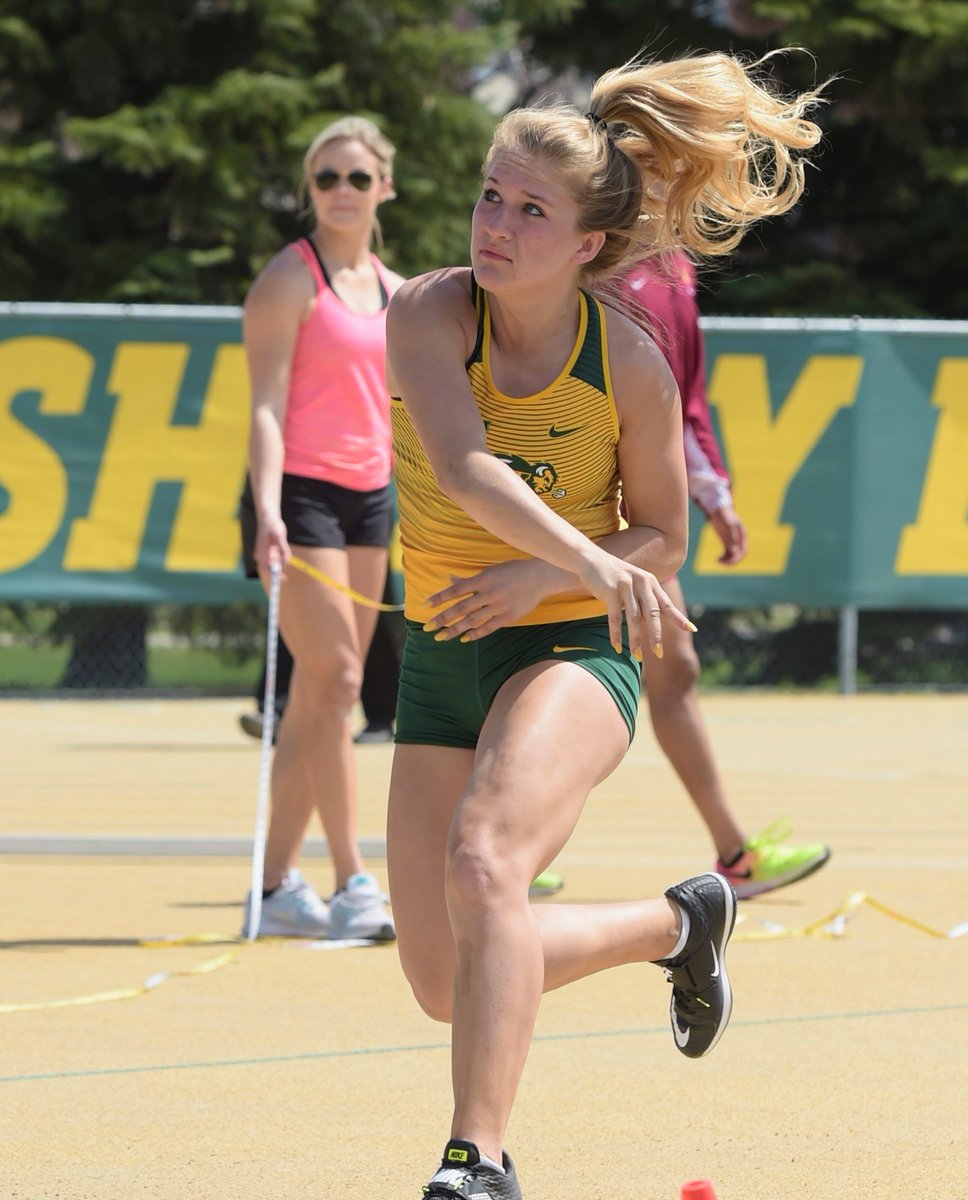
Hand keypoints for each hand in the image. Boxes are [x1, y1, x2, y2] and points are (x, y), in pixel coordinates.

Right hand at [254, 514, 290, 576]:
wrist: (267, 517)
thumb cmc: (273, 526)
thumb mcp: (280, 536)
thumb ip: (283, 550)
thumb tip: (285, 562)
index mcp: (261, 553)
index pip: (267, 569)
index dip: (275, 576)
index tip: (284, 578)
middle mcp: (260, 555)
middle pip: (270, 568)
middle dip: (278, 569)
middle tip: (286, 570)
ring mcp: (262, 553)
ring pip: (273, 563)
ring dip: (280, 559)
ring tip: (280, 543)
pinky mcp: (266, 551)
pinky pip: (274, 558)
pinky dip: (279, 556)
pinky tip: (279, 543)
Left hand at [424, 560, 554, 640]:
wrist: (541, 576)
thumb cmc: (513, 570)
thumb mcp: (491, 570)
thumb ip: (471, 579)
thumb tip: (450, 580)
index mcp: (484, 578)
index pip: (456, 590)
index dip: (440, 598)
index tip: (425, 605)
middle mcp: (490, 593)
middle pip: (461, 609)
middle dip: (443, 618)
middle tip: (428, 627)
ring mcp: (499, 606)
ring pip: (472, 621)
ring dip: (455, 630)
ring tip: (441, 637)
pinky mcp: (509, 616)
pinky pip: (489, 627)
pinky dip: (475, 633)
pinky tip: (464, 638)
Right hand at [574, 548, 694, 660]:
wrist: (591, 558)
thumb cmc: (614, 576)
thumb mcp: (634, 584)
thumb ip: (644, 600)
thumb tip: (653, 624)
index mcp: (650, 582)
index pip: (666, 604)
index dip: (678, 617)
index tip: (691, 629)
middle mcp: (641, 582)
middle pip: (652, 613)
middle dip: (656, 634)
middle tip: (659, 652)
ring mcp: (626, 586)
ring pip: (634, 617)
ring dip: (635, 638)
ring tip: (637, 656)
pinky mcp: (610, 590)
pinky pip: (614, 616)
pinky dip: (616, 633)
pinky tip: (616, 646)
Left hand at [709, 505, 746, 565]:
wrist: (718, 510)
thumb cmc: (724, 516)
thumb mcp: (727, 526)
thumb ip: (731, 538)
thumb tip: (734, 551)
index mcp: (743, 535)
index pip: (744, 550)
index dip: (738, 557)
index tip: (729, 561)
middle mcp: (739, 540)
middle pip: (739, 555)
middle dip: (732, 561)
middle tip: (722, 563)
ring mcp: (733, 541)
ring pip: (733, 555)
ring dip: (727, 560)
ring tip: (718, 561)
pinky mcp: (726, 542)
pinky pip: (727, 553)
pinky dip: (724, 558)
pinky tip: (717, 559)